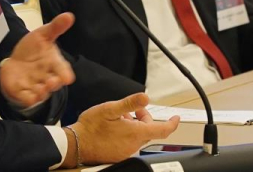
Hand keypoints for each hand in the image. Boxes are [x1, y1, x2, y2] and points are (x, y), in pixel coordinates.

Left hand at [0, 13, 75, 107]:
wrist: (15, 61)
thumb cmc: (33, 49)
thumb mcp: (43, 35)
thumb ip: (55, 27)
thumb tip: (69, 15)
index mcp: (54, 64)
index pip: (64, 71)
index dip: (65, 74)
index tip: (67, 77)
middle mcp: (47, 77)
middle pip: (54, 83)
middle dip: (53, 84)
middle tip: (51, 82)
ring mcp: (35, 86)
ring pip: (41, 93)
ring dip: (41, 92)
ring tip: (40, 89)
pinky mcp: (23, 93)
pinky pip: (27, 99)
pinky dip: (27, 98)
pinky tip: (27, 96)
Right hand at [63, 93, 179, 166]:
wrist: (77, 144)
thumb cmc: (91, 127)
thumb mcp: (110, 109)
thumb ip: (130, 103)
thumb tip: (146, 97)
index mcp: (136, 133)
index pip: (163, 130)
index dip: (172, 123)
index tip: (176, 118)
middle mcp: (134, 145)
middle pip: (148, 130)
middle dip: (143, 118)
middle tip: (129, 111)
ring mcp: (126, 152)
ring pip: (138, 136)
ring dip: (132, 126)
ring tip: (117, 119)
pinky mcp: (119, 155)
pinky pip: (129, 143)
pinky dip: (126, 134)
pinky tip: (112, 129)